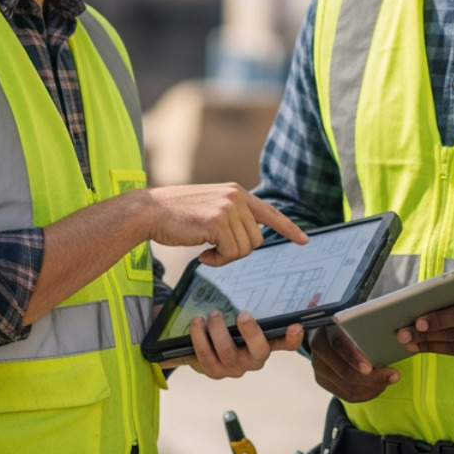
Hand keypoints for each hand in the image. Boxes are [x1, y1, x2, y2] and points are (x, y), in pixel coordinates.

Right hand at [141, 184, 306, 263]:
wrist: (149, 211)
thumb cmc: (176, 215)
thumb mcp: (210, 208)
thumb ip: (231, 216)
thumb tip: (250, 239)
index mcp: (236, 192)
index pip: (270, 212)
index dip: (288, 228)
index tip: (303, 240)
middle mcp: (236, 196)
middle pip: (257, 240)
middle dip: (237, 251)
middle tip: (214, 250)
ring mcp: (228, 208)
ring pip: (245, 249)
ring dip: (226, 257)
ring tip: (206, 248)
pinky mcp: (217, 221)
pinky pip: (231, 254)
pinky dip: (217, 261)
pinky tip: (201, 253)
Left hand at [170, 311, 303, 378]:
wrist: (209, 349)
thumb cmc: (233, 328)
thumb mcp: (247, 318)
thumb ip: (255, 306)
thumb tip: (264, 277)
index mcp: (268, 345)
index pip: (287, 344)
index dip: (293, 338)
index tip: (296, 325)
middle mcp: (254, 360)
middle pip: (258, 350)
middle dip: (251, 332)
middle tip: (243, 314)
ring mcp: (235, 368)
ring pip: (228, 352)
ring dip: (219, 330)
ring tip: (213, 314)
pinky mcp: (215, 372)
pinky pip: (206, 357)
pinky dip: (200, 338)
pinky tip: (197, 323)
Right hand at [309, 325, 397, 402]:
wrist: (329, 332)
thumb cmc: (351, 324)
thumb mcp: (357, 320)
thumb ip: (369, 326)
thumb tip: (397, 337)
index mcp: (327, 328)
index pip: (338, 344)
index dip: (354, 357)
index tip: (369, 368)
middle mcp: (319, 348)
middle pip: (345, 371)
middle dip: (372, 378)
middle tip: (393, 376)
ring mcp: (319, 366)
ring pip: (347, 386)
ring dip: (372, 387)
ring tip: (388, 380)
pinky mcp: (322, 380)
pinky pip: (345, 395)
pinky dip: (365, 393)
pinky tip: (377, 387)